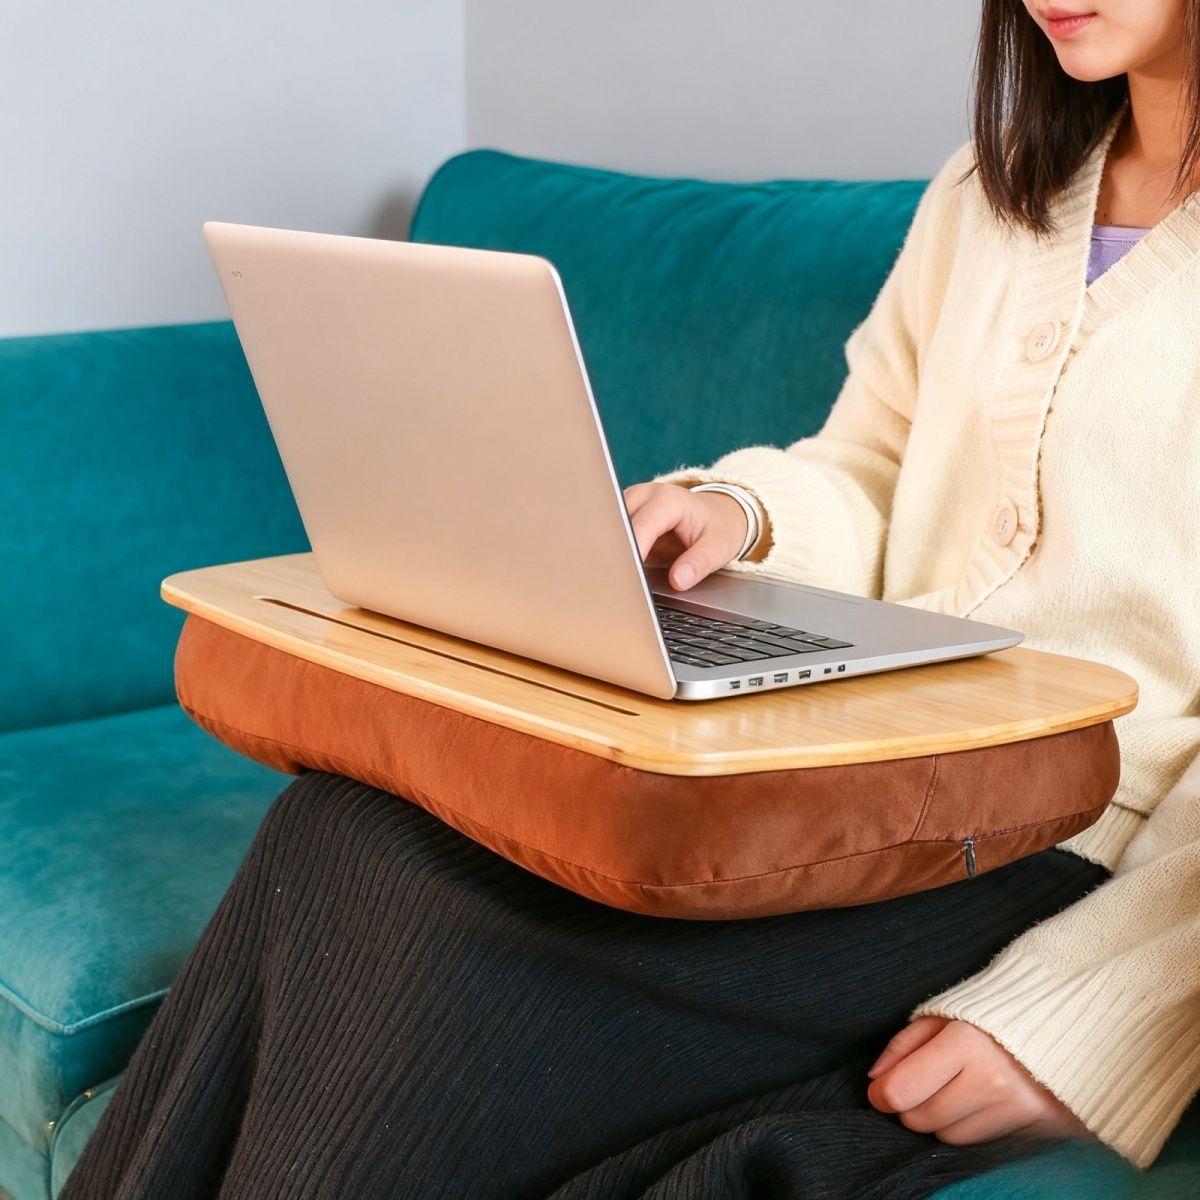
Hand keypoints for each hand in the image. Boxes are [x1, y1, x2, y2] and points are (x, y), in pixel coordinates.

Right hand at [622, 482, 748, 590]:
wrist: (718, 514)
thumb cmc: (718, 527)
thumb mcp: (719, 546)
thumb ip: (699, 563)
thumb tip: (677, 580)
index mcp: (668, 499)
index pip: (640, 524)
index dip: (632, 549)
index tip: (628, 575)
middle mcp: (644, 496)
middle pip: (616, 523)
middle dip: (615, 551)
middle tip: (618, 580)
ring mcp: (631, 504)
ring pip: (607, 528)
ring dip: (610, 551)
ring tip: (615, 577)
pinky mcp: (624, 516)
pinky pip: (610, 533)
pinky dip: (612, 551)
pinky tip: (615, 570)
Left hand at [866, 1016, 1092, 1145]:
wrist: (1065, 1023)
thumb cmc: (992, 1013)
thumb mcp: (942, 1014)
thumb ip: (903, 1045)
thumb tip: (875, 1081)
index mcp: (964, 1044)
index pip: (901, 1092)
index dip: (882, 1093)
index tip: (881, 1087)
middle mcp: (991, 1083)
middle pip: (921, 1119)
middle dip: (912, 1103)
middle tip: (924, 1080)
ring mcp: (1015, 1111)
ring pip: (948, 1136)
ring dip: (942, 1118)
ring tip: (958, 1085)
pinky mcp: (1033, 1131)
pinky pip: (979, 1143)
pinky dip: (969, 1126)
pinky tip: (980, 1100)